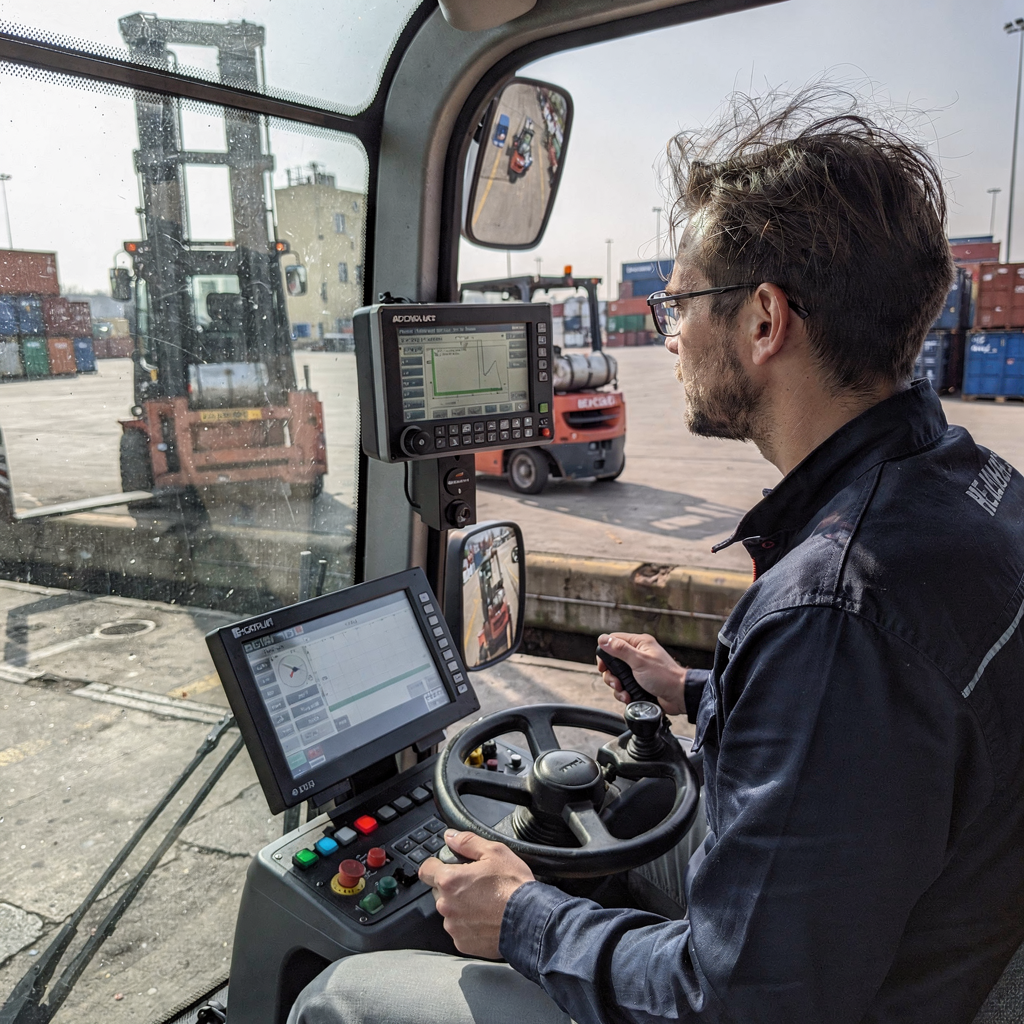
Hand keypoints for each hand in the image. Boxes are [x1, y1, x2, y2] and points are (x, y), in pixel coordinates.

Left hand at [418, 829, 534, 958]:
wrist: (530, 921)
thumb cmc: (514, 887)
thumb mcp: (495, 852)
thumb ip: (467, 842)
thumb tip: (451, 837)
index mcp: (450, 880)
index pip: (426, 869)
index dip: (436, 864)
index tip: (446, 865)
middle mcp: (446, 905)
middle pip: (439, 891)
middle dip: (453, 886)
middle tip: (475, 884)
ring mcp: (453, 926)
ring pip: (450, 911)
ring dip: (461, 906)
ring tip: (485, 902)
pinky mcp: (462, 943)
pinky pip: (460, 930)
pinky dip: (469, 924)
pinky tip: (486, 918)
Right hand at [597, 632, 688, 715]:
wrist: (679, 696)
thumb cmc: (665, 676)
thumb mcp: (639, 661)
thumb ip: (620, 650)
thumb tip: (603, 639)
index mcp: (639, 644)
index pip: (614, 641)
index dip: (605, 652)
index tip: (603, 665)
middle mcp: (638, 655)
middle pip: (613, 661)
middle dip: (611, 675)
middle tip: (616, 683)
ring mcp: (638, 669)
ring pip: (617, 675)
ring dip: (617, 686)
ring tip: (624, 692)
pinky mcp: (639, 682)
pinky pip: (624, 686)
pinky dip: (624, 693)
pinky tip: (629, 697)